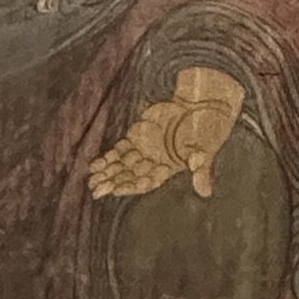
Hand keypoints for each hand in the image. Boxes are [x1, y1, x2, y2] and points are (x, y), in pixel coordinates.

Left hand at [89, 64, 244, 199]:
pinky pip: (120, 150)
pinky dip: (108, 157)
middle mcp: (156, 162)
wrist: (202, 106)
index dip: (132, 186)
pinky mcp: (139, 136)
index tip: (117, 190)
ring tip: (91, 180)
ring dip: (107, 172)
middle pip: (131, 176)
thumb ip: (201, 169)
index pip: (148, 181)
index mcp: (170, 168)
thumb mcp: (206, 149)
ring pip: (122, 165)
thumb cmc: (207, 129)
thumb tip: (205, 192)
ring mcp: (146, 149)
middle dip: (114, 182)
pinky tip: (95, 165)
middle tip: (96, 189)